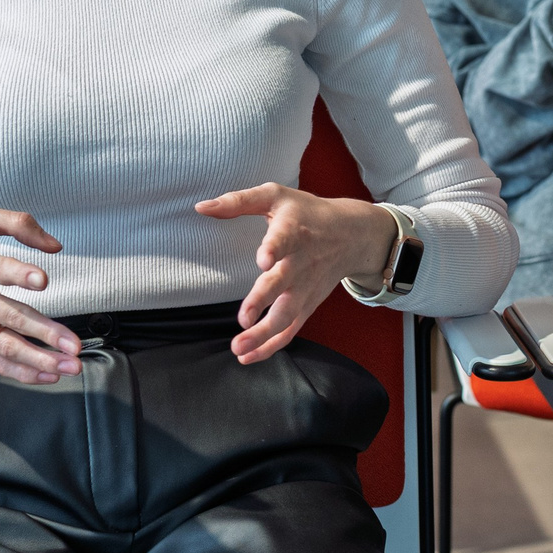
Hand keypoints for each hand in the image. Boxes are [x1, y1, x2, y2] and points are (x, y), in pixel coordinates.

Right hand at [0, 206, 85, 382]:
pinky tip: (47, 376)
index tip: (42, 280)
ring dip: (40, 360)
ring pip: (4, 346)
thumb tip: (55, 246)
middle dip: (45, 333)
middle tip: (74, 345)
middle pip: (9, 317)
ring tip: (70, 367)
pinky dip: (20, 372)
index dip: (19, 275)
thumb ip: (17, 224)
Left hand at [194, 184, 400, 362]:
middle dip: (264, 302)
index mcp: (293, 232)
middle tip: (244, 320)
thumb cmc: (306, 212)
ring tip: (238, 347)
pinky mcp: (307, 305)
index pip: (283, 241)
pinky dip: (271, 346)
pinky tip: (247, 356)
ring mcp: (305, 288)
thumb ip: (238, 201)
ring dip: (264, 334)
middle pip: (284, 285)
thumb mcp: (275, 196)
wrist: (352, 234)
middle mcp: (301, 263)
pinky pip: (291, 330)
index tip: (262, 260)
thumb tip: (200, 208)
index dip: (273, 249)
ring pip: (287, 315)